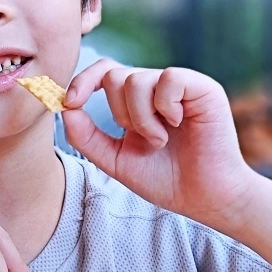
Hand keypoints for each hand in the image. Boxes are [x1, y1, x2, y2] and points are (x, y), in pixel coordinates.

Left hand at [61, 61, 257, 231]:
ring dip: (142, 118)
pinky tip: (177, 124)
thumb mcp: (116, 160)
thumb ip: (88, 137)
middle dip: (119, 113)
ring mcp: (180, 87)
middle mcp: (157, 88)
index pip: (104, 73)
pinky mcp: (203, 88)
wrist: (205, 199)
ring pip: (137, 79)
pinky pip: (169, 79)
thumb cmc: (165, 180)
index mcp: (137, 102)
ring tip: (161, 140)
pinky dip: (165, 106)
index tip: (70, 102)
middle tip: (144, 139)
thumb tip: (66, 109)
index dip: (83, 81)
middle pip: (115, 75)